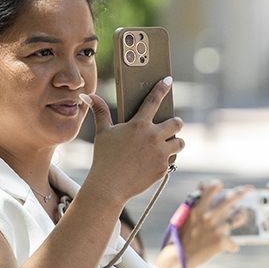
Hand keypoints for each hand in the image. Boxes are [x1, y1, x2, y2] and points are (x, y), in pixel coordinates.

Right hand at [80, 82, 184, 207]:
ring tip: (167, 144)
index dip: (162, 88)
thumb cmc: (104, 158)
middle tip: (170, 126)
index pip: (154, 100)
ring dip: (175, 142)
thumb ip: (100, 112)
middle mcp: (154, 137)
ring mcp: (161, 154)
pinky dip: (167, 159)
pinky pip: (172, 160)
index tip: (168, 80)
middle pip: (177, 123)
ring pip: (180, 143)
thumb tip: (88, 96)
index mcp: (139, 125)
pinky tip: (156, 161)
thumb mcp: (102, 133)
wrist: (109, 187)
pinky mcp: (164, 169)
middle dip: (175, 123)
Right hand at [173, 182, 254, 267]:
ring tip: (241, 217)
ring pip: (238, 218)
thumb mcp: (185, 216)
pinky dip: (231, 245)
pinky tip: (231, 247)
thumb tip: (202, 185)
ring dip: (241, 217)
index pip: (212, 188)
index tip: (221, 186)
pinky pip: (233, 241)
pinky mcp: (221, 241)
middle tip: (248, 189)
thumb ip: (195, 202)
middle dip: (241, 192)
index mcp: (199, 208)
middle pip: (231, 199)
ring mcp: (217, 228)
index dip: (217, 185)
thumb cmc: (181, 237)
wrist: (179, 257)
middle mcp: (209, 216)